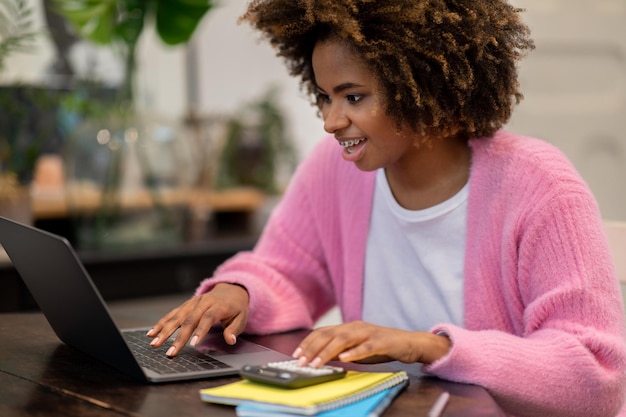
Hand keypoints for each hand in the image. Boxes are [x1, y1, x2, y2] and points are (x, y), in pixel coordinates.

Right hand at [146, 283, 248, 356]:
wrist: (231, 290)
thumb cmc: (236, 308)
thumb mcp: (241, 318)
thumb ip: (234, 329)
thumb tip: (230, 340)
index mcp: (218, 306)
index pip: (207, 318)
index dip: (199, 331)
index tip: (192, 344)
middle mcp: (203, 302)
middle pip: (189, 320)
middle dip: (178, 337)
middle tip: (170, 352)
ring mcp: (192, 303)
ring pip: (177, 317)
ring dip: (164, 331)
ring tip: (154, 343)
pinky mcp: (185, 305)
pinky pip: (172, 314)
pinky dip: (161, 323)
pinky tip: (152, 333)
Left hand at [291, 321, 450, 366]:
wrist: (410, 342)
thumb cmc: (382, 346)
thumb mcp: (357, 349)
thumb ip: (341, 350)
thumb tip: (321, 358)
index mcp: (348, 327)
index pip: (323, 332)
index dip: (308, 342)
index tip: (296, 354)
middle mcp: (356, 327)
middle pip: (329, 334)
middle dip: (313, 348)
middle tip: (301, 361)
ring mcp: (368, 333)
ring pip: (343, 339)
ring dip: (327, 352)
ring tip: (316, 363)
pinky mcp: (381, 341)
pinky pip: (366, 347)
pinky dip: (354, 352)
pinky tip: (344, 359)